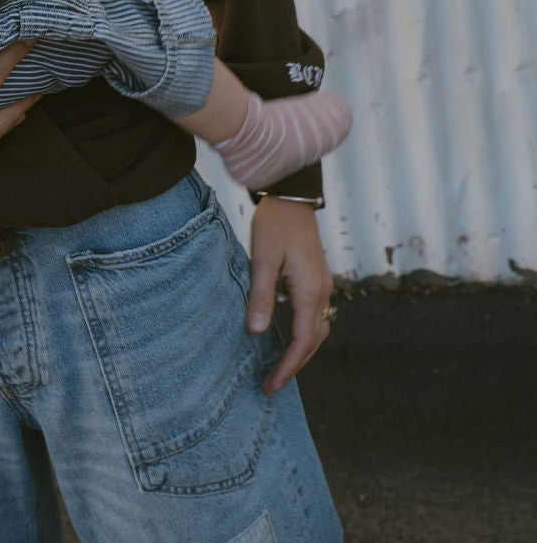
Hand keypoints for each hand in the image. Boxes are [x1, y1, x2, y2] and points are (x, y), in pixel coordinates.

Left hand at [246, 196, 333, 394]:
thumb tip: (258, 332)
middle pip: (314, 341)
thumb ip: (261, 295)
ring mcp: (322, 284)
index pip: (303, 341)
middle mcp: (322, 291)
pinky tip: (289, 337)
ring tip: (279, 367)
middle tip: (271, 384)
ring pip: (318, 329)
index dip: (287, 367)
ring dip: (302, 352)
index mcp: (310, 290)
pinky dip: (305, 334)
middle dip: (294, 365)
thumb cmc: (274, 224)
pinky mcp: (317, 277)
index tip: (270, 384)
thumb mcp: (262, 259)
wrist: (291, 194)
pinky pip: (316, 315)